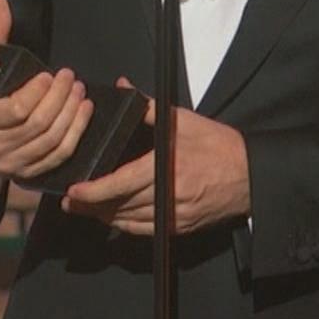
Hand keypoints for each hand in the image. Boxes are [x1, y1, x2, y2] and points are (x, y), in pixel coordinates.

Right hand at [0, 0, 93, 180]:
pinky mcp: (27, 174)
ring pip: (51, 141)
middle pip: (38, 124)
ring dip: (72, 115)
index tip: (51, 74)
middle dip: (60, 99)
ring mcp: (12, 163)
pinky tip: (84, 112)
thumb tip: (0, 0)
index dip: (39, 92)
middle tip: (71, 78)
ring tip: (80, 91)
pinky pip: (58, 157)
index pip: (16, 109)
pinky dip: (75, 134)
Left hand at [61, 82, 249, 235]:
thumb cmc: (217, 145)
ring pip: (129, 222)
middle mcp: (167, 196)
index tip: (73, 191)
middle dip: (90, 206)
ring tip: (83, 209)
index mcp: (164, 168)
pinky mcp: (179, 228)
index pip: (120, 184)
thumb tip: (123, 87)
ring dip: (104, 217)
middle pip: (119, 207)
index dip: (93, 191)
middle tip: (68, 201)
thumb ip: (147, 107)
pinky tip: (112, 218)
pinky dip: (124, 225)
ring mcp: (173, 216)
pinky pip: (144, 231)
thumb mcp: (183, 120)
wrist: (249, 174)